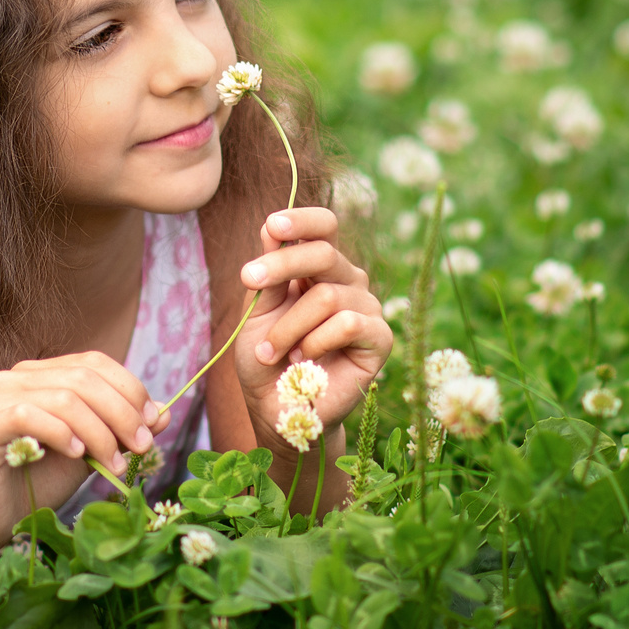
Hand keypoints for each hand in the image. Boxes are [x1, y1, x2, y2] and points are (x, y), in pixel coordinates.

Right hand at [0, 352, 162, 557]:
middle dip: (122, 414)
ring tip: (114, 466)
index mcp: (44, 375)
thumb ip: (120, 431)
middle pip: (84, 378)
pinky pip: (29, 416)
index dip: (130, 390)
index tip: (154, 426)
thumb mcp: (90, 454)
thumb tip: (163, 412)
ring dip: (99, 432)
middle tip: (143, 448)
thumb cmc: (37, 484)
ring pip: (63, 398)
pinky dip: (60, 433)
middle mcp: (18, 377)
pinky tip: (76, 454)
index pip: (95, 363)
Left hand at [231, 206, 391, 447]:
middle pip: (323, 253)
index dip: (302, 220)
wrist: (278, 409)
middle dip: (281, 265)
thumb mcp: (259, 311)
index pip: (324, 228)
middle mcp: (349, 281)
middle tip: (247, 279)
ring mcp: (368, 308)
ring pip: (327, 296)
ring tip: (273, 352)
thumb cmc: (267, 358)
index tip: (273, 225)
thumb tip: (272, 227)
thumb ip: (269, 273)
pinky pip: (348, 324)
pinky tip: (302, 361)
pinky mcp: (380, 338)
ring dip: (289, 326)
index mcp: (320, 268)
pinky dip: (315, 342)